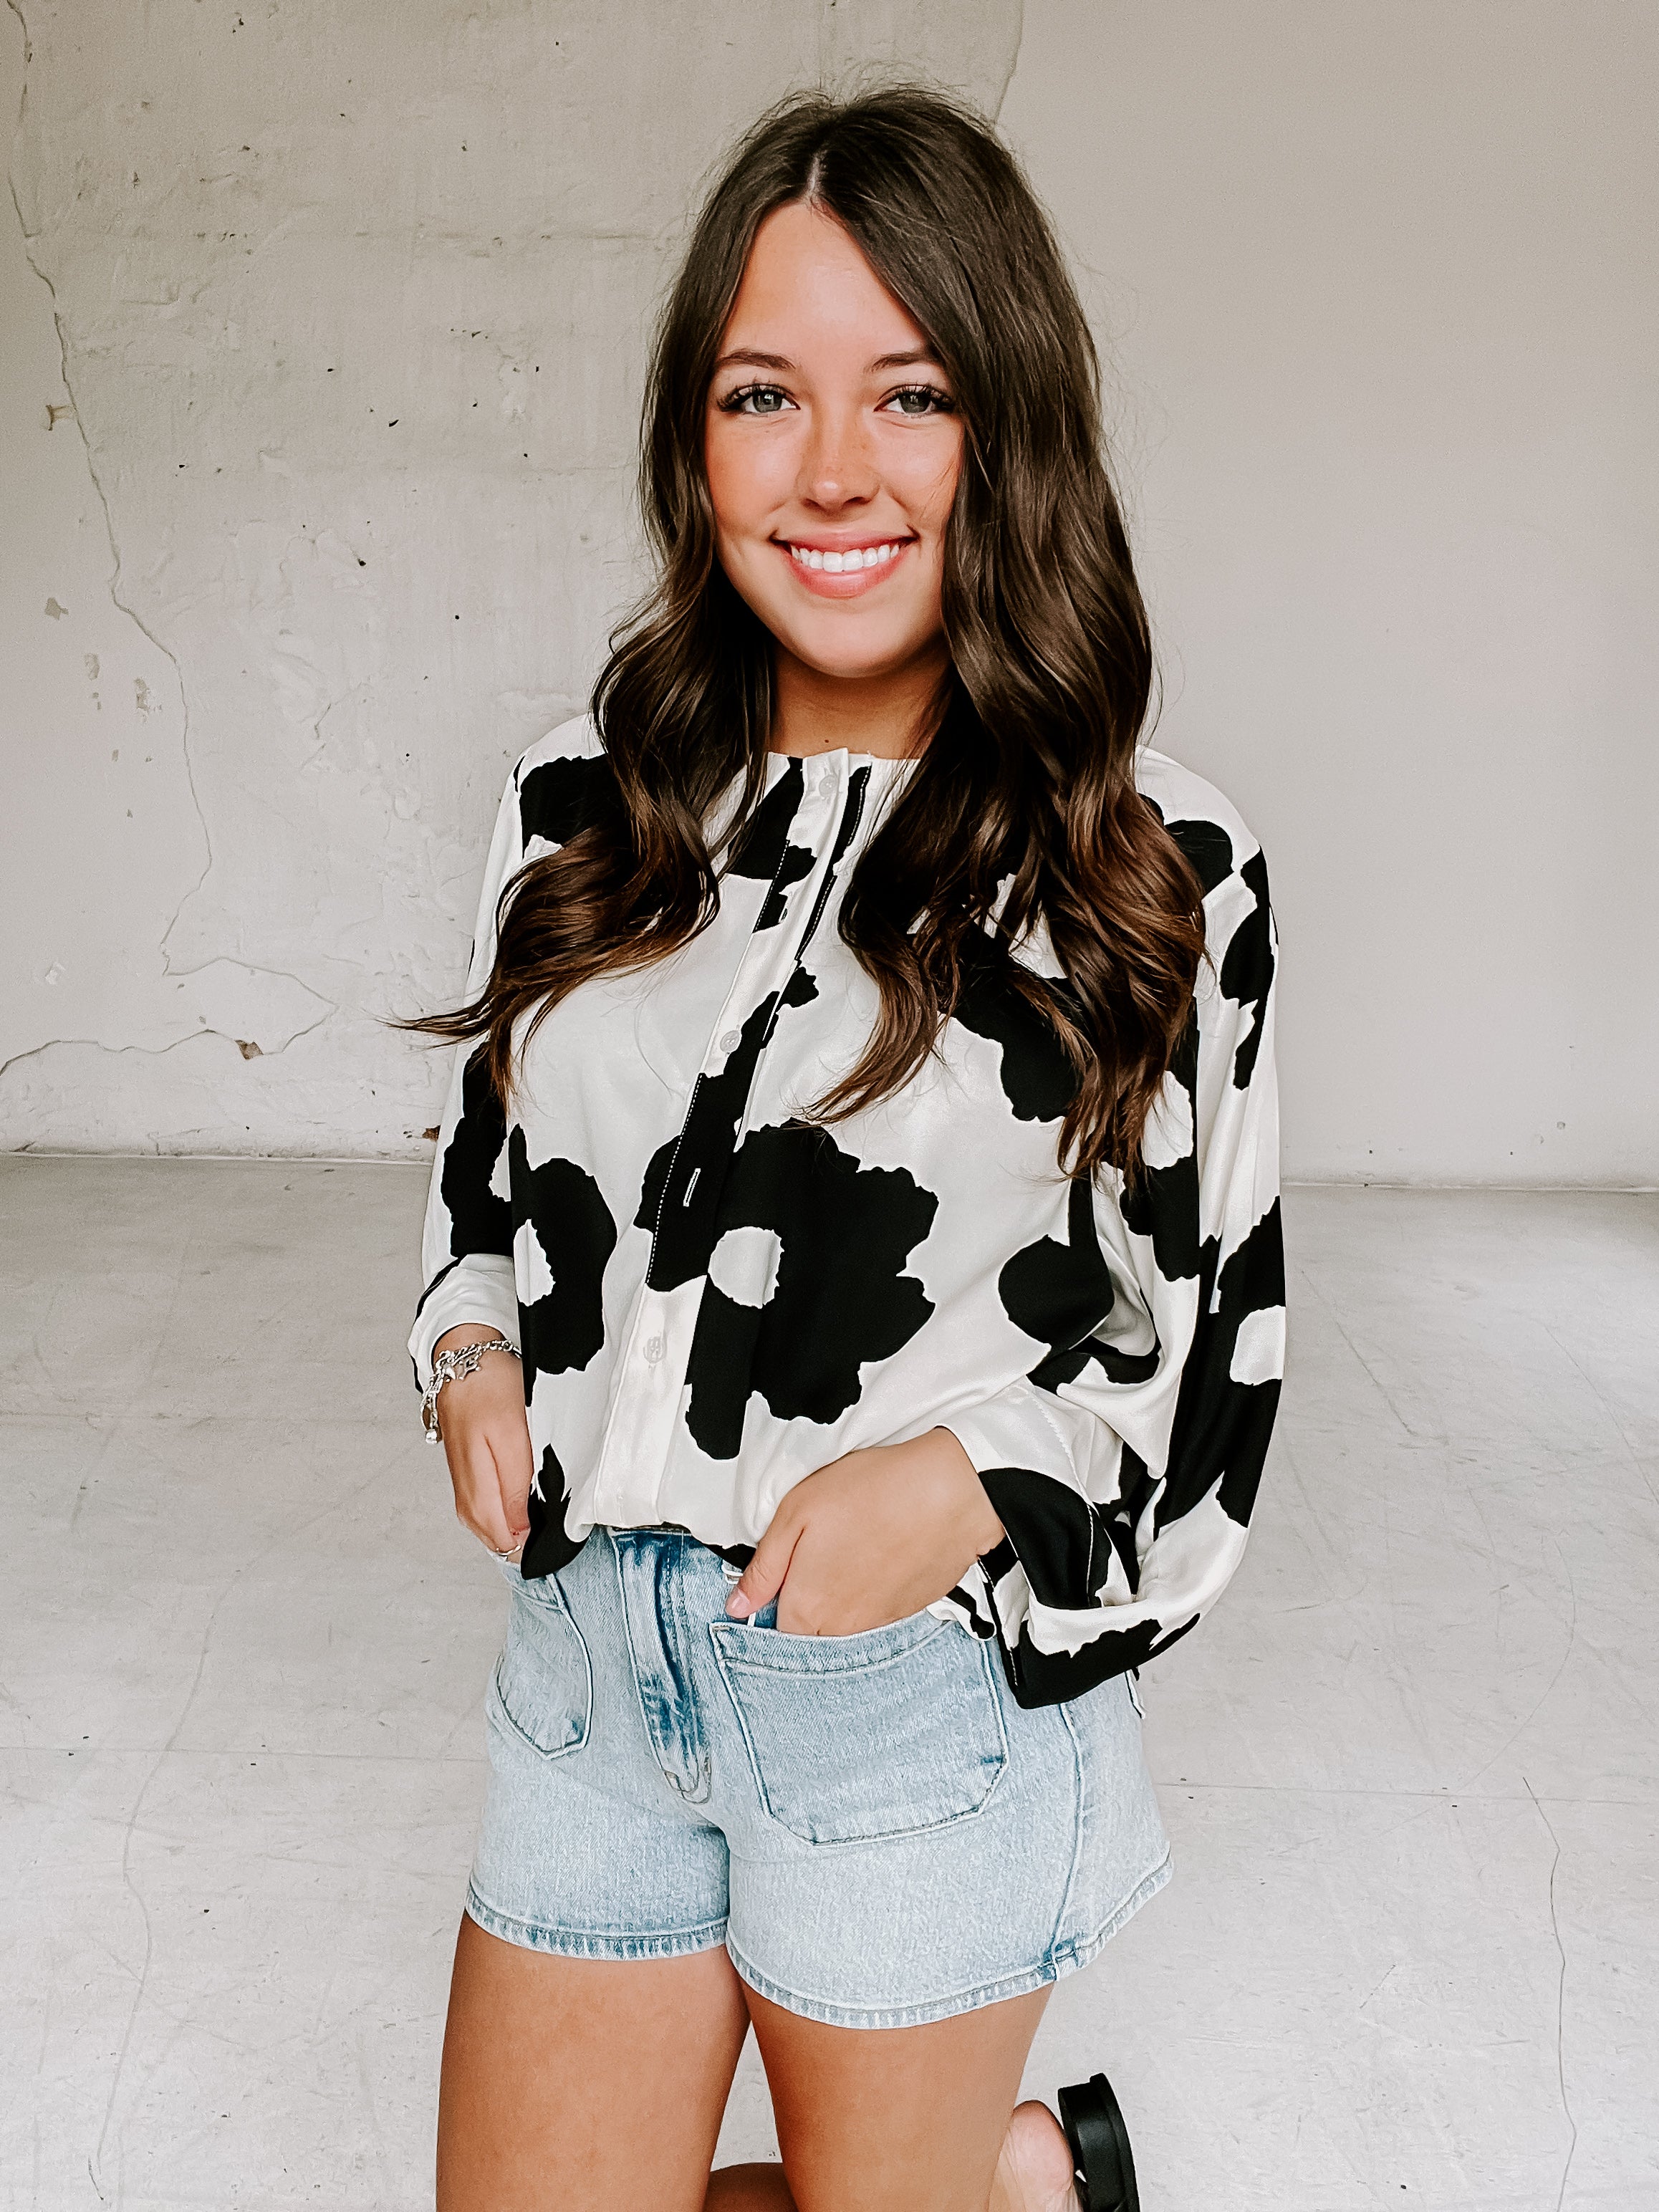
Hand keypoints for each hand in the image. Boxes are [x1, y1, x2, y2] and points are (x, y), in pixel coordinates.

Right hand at [432, 1328, 532, 1556]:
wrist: (464, 1362)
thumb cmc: (492, 1387)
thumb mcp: (516, 1434)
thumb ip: (517, 1484)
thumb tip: (521, 1529)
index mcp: (479, 1482)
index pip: (504, 1536)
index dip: (530, 1540)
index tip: (552, 1528)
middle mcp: (465, 1490)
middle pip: (494, 1536)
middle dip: (521, 1537)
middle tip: (546, 1519)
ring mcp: (463, 1484)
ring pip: (487, 1525)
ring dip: (511, 1525)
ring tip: (533, 1511)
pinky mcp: (464, 1475)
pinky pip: (481, 1508)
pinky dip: (500, 1512)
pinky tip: (515, 1501)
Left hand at [725, 1430, 1003, 1635]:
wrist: (949, 1491)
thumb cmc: (870, 1491)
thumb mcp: (797, 1514)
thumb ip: (764, 1568)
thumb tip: (737, 1607)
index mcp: (806, 1607)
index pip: (774, 1634)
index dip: (770, 1608)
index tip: (776, 1582)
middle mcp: (842, 1628)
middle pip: (809, 1638)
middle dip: (802, 1612)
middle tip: (813, 1564)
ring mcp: (880, 1624)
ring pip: (844, 1631)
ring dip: (837, 1608)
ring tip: (847, 1557)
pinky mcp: (910, 1612)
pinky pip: (877, 1619)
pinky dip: (871, 1598)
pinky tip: (877, 1561)